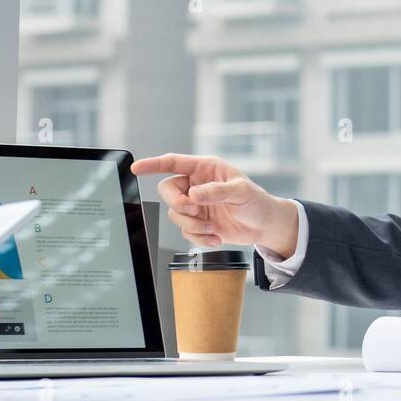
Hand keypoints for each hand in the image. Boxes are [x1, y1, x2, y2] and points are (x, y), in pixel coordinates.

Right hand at [132, 154, 299, 254]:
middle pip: (168, 190)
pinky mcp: (197, 223)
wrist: (263, 226)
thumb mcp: (241, 192)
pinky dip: (198, 237)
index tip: (136, 169)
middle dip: (179, 204)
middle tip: (196, 211)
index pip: (173, 163)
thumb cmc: (256, 201)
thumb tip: (194, 194)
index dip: (153, 164)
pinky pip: (185, 231)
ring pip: (175, 214)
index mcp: (205, 169)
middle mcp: (196, 185)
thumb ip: (216, 191)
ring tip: (212, 228)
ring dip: (192, 225)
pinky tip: (215, 237)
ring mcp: (196, 205)